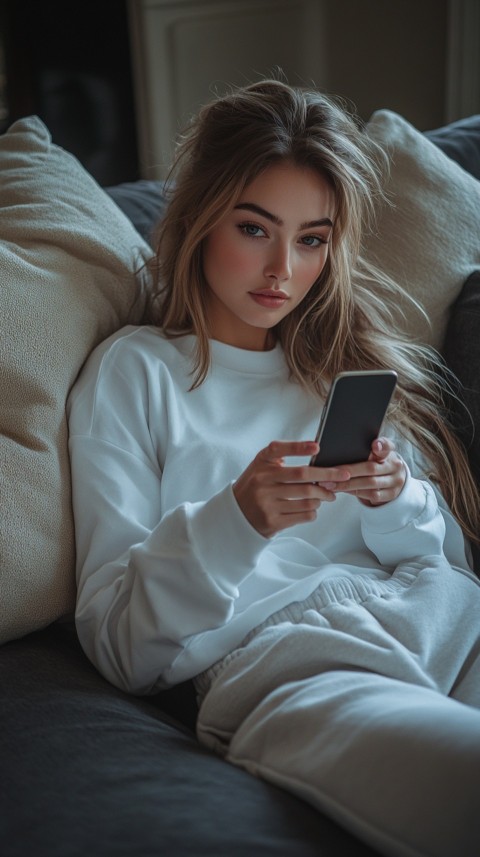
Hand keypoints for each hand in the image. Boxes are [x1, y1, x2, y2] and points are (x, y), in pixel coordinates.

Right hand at [233, 441, 350, 537]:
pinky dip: (314, 511)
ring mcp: (267, 503)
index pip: (279, 450)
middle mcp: (262, 482)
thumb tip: (315, 451)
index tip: (317, 447)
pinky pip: (304, 515)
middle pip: (302, 476)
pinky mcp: (273, 521)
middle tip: (343, 476)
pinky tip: (313, 507)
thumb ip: (282, 457)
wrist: (237, 514)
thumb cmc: (257, 485)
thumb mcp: (262, 466)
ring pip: (307, 498)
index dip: (298, 447)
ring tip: (327, 495)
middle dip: (328, 476)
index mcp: (261, 464)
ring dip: (323, 496)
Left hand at [335, 437, 405, 505]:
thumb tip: (342, 448)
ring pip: (370, 483)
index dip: (381, 445)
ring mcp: (395, 481)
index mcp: (390, 452)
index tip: (375, 445)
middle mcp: (395, 466)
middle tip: (331, 472)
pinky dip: (355, 492)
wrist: (394, 478)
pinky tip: (343, 490)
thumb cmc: (379, 463)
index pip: (387, 446)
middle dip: (349, 471)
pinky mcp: (391, 494)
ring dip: (348, 484)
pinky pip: (372, 495)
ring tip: (331, 484)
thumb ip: (366, 449)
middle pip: (371, 468)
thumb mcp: (376, 453)